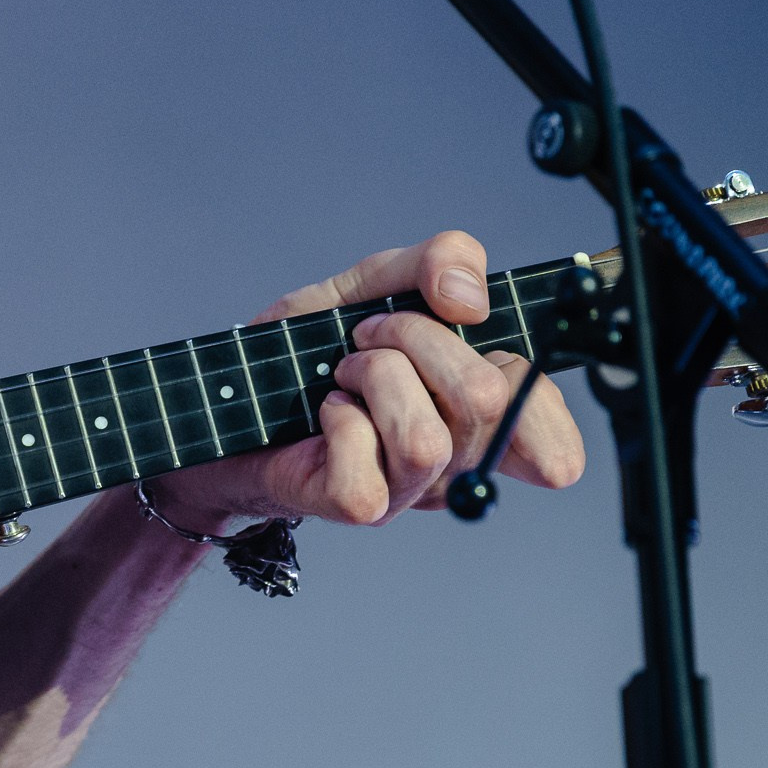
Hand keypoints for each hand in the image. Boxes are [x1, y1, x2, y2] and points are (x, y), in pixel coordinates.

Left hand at [154, 231, 584, 530]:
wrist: (218, 398)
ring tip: (342, 372)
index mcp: (473, 404)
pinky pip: (369, 468)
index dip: (536, 386)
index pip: (549, 422)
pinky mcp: (358, 504)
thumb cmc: (302, 352)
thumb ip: (436, 263)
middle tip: (366, 336)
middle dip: (417, 338)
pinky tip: (325, 411)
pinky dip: (341, 422)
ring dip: (376, 378)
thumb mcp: (370, 283)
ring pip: (428, 436)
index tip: (472, 327)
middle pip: (488, 400)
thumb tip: (469, 295)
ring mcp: (408, 487)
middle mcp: (454, 452)